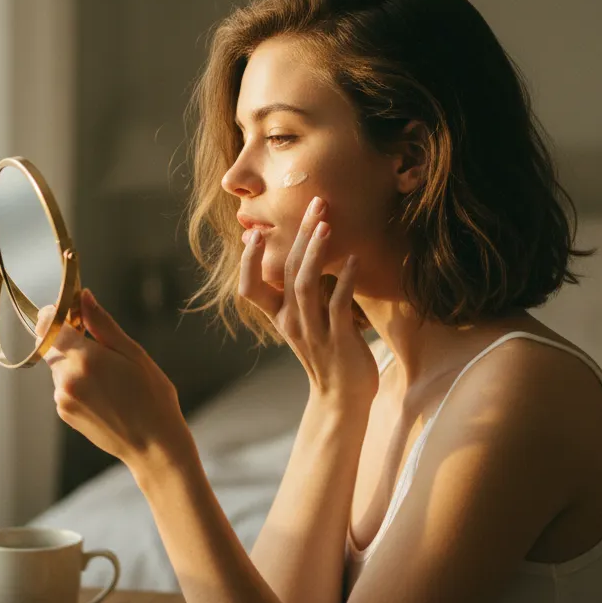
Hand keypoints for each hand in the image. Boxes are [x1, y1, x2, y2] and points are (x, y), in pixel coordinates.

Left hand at [36, 290, 192, 468]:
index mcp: (84, 359)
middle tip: (99, 344)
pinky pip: (62, 386)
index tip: (74, 314)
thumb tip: (83, 296)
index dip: (56, 314)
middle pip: (50, 344)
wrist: (153, 445)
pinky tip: (105, 391)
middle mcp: (66, 379)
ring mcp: (62, 398)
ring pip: (57, 366)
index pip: (47, 325)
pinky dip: (77, 381)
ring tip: (109, 375)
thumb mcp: (134, 354)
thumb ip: (103, 324)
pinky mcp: (64, 412)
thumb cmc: (152, 397)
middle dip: (67, 338)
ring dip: (73, 361)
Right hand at [239, 196, 378, 406]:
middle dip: (297, 235)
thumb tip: (300, 256)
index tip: (252, 232)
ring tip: (325, 225)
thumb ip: (299, 293)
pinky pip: (338, 305)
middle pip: (285, 272)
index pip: (249, 288)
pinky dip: (344, 280)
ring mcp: (314, 331)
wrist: (342, 399)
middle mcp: (291, 322)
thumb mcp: (304, 323)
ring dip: (315, 252)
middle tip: (313, 203)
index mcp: (279, 318)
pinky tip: (353, 259)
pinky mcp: (339, 339)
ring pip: (306, 285)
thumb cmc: (326, 355)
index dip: (248, 261)